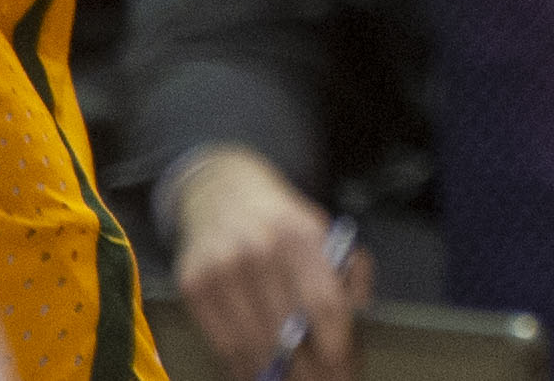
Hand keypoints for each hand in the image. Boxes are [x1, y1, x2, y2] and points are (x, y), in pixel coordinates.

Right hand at [171, 147, 373, 380]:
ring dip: (276, 376)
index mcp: (301, 233)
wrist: (222, 191)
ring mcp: (222, 269)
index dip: (337, 348)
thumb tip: (359, 315)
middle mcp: (260, 250)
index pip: (324, 304)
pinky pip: (223, 343)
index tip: (346, 372)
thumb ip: (350, 270)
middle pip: (288, 333)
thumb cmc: (281, 221)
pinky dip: (243, 367)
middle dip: (311, 370)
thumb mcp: (324, 230)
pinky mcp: (194, 286)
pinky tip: (261, 374)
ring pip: (253, 345)